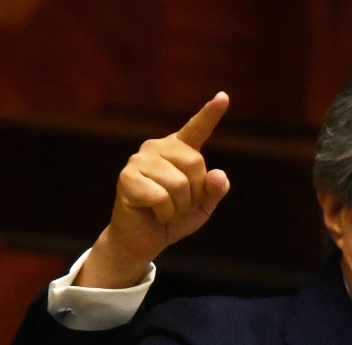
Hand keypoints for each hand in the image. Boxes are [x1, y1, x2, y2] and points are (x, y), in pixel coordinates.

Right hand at [75, 92, 230, 287]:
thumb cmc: (173, 219)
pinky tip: (153, 213)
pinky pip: (161, 197)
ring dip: (178, 206)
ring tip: (165, 210)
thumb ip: (214, 190)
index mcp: (178, 151)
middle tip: (178, 205)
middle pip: (196, 164)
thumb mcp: (202, 206)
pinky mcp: (127, 177)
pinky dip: (165, 213)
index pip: (197, 129)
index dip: (210, 114)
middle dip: (194, 193)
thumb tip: (219, 175)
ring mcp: (139, 160)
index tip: (224, 96)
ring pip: (179, 184)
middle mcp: (157, 148)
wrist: (143, 240)